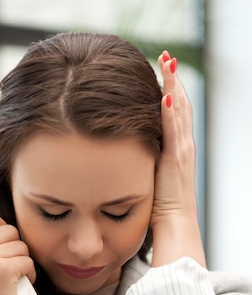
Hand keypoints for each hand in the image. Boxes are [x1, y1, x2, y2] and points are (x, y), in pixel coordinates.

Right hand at [0, 210, 35, 294]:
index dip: (2, 230)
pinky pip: (28, 260)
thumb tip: (5, 225)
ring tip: (11, 280)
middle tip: (7, 270)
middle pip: (10, 229)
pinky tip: (18, 286)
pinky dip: (30, 274)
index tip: (2, 249)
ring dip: (23, 262)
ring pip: (21, 245)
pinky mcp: (3, 269)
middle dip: (15, 249)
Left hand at [150, 51, 205, 266]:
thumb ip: (135, 172)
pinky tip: (165, 92)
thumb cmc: (157, 220)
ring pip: (179, 113)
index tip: (156, 76)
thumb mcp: (144, 187)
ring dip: (173, 87)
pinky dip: (171, 111)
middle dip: (171, 83)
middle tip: (165, 59)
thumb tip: (112, 167)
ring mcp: (181, 155)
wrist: (174, 235)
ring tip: (167, 63)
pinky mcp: (177, 163)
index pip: (171, 119)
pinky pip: (175, 131)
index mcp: (172, 157)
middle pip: (179, 109)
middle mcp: (180, 152)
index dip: (165, 97)